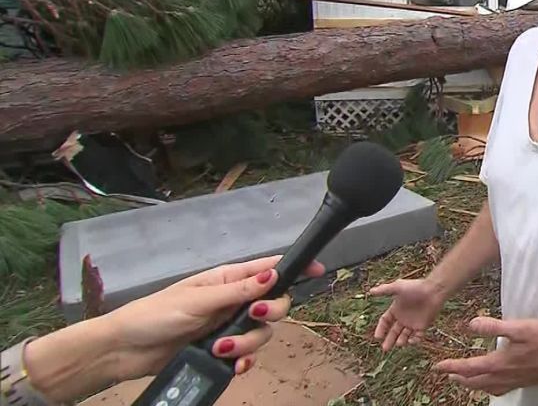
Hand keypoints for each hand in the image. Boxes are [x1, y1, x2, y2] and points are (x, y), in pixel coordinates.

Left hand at [103, 255, 324, 379]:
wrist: (125, 350)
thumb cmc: (154, 315)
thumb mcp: (197, 300)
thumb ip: (238, 291)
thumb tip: (273, 274)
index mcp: (227, 279)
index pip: (269, 268)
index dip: (295, 268)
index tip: (318, 270)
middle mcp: (234, 300)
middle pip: (275, 304)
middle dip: (269, 314)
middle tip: (254, 316)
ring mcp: (229, 325)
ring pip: (262, 333)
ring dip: (247, 343)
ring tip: (220, 347)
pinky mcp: (221, 349)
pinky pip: (248, 354)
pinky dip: (244, 360)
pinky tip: (232, 364)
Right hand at [368, 278, 446, 350]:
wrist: (434, 290)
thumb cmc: (416, 287)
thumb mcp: (398, 287)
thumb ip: (384, 290)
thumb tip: (370, 291)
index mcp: (396, 309)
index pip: (385, 322)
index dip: (381, 329)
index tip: (377, 337)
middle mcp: (403, 317)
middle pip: (393, 332)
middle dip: (389, 340)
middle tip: (385, 348)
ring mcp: (413, 322)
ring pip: (405, 336)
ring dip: (401, 341)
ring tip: (399, 343)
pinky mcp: (423, 325)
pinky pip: (418, 336)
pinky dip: (414, 340)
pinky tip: (410, 341)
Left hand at [433, 317, 537, 395]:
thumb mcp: (519, 327)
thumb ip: (494, 326)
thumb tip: (470, 324)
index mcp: (499, 363)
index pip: (469, 367)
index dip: (451, 366)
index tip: (437, 366)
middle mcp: (504, 376)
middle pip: (475, 381)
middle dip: (458, 377)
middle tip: (446, 374)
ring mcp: (514, 381)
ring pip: (486, 388)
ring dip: (472, 385)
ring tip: (464, 381)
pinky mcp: (523, 382)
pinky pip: (500, 390)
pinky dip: (489, 388)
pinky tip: (492, 386)